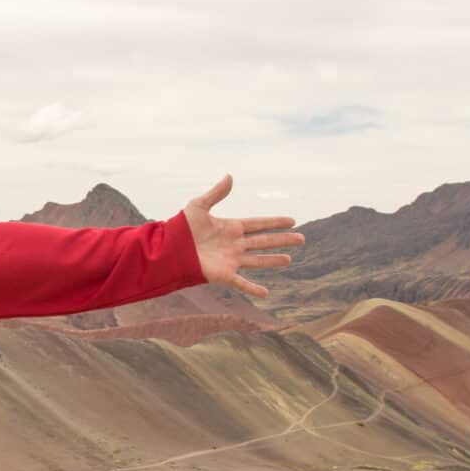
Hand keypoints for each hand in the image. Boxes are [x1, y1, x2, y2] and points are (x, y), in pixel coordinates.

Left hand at [182, 175, 304, 300]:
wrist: (168, 249)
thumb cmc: (180, 227)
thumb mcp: (198, 206)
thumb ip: (216, 193)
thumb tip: (230, 176)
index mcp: (231, 227)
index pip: (259, 224)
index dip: (275, 222)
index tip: (292, 220)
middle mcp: (234, 244)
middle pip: (264, 241)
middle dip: (283, 240)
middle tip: (301, 238)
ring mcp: (231, 260)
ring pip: (258, 260)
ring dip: (273, 260)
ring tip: (289, 260)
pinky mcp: (224, 274)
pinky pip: (242, 283)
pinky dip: (253, 289)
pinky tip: (266, 294)